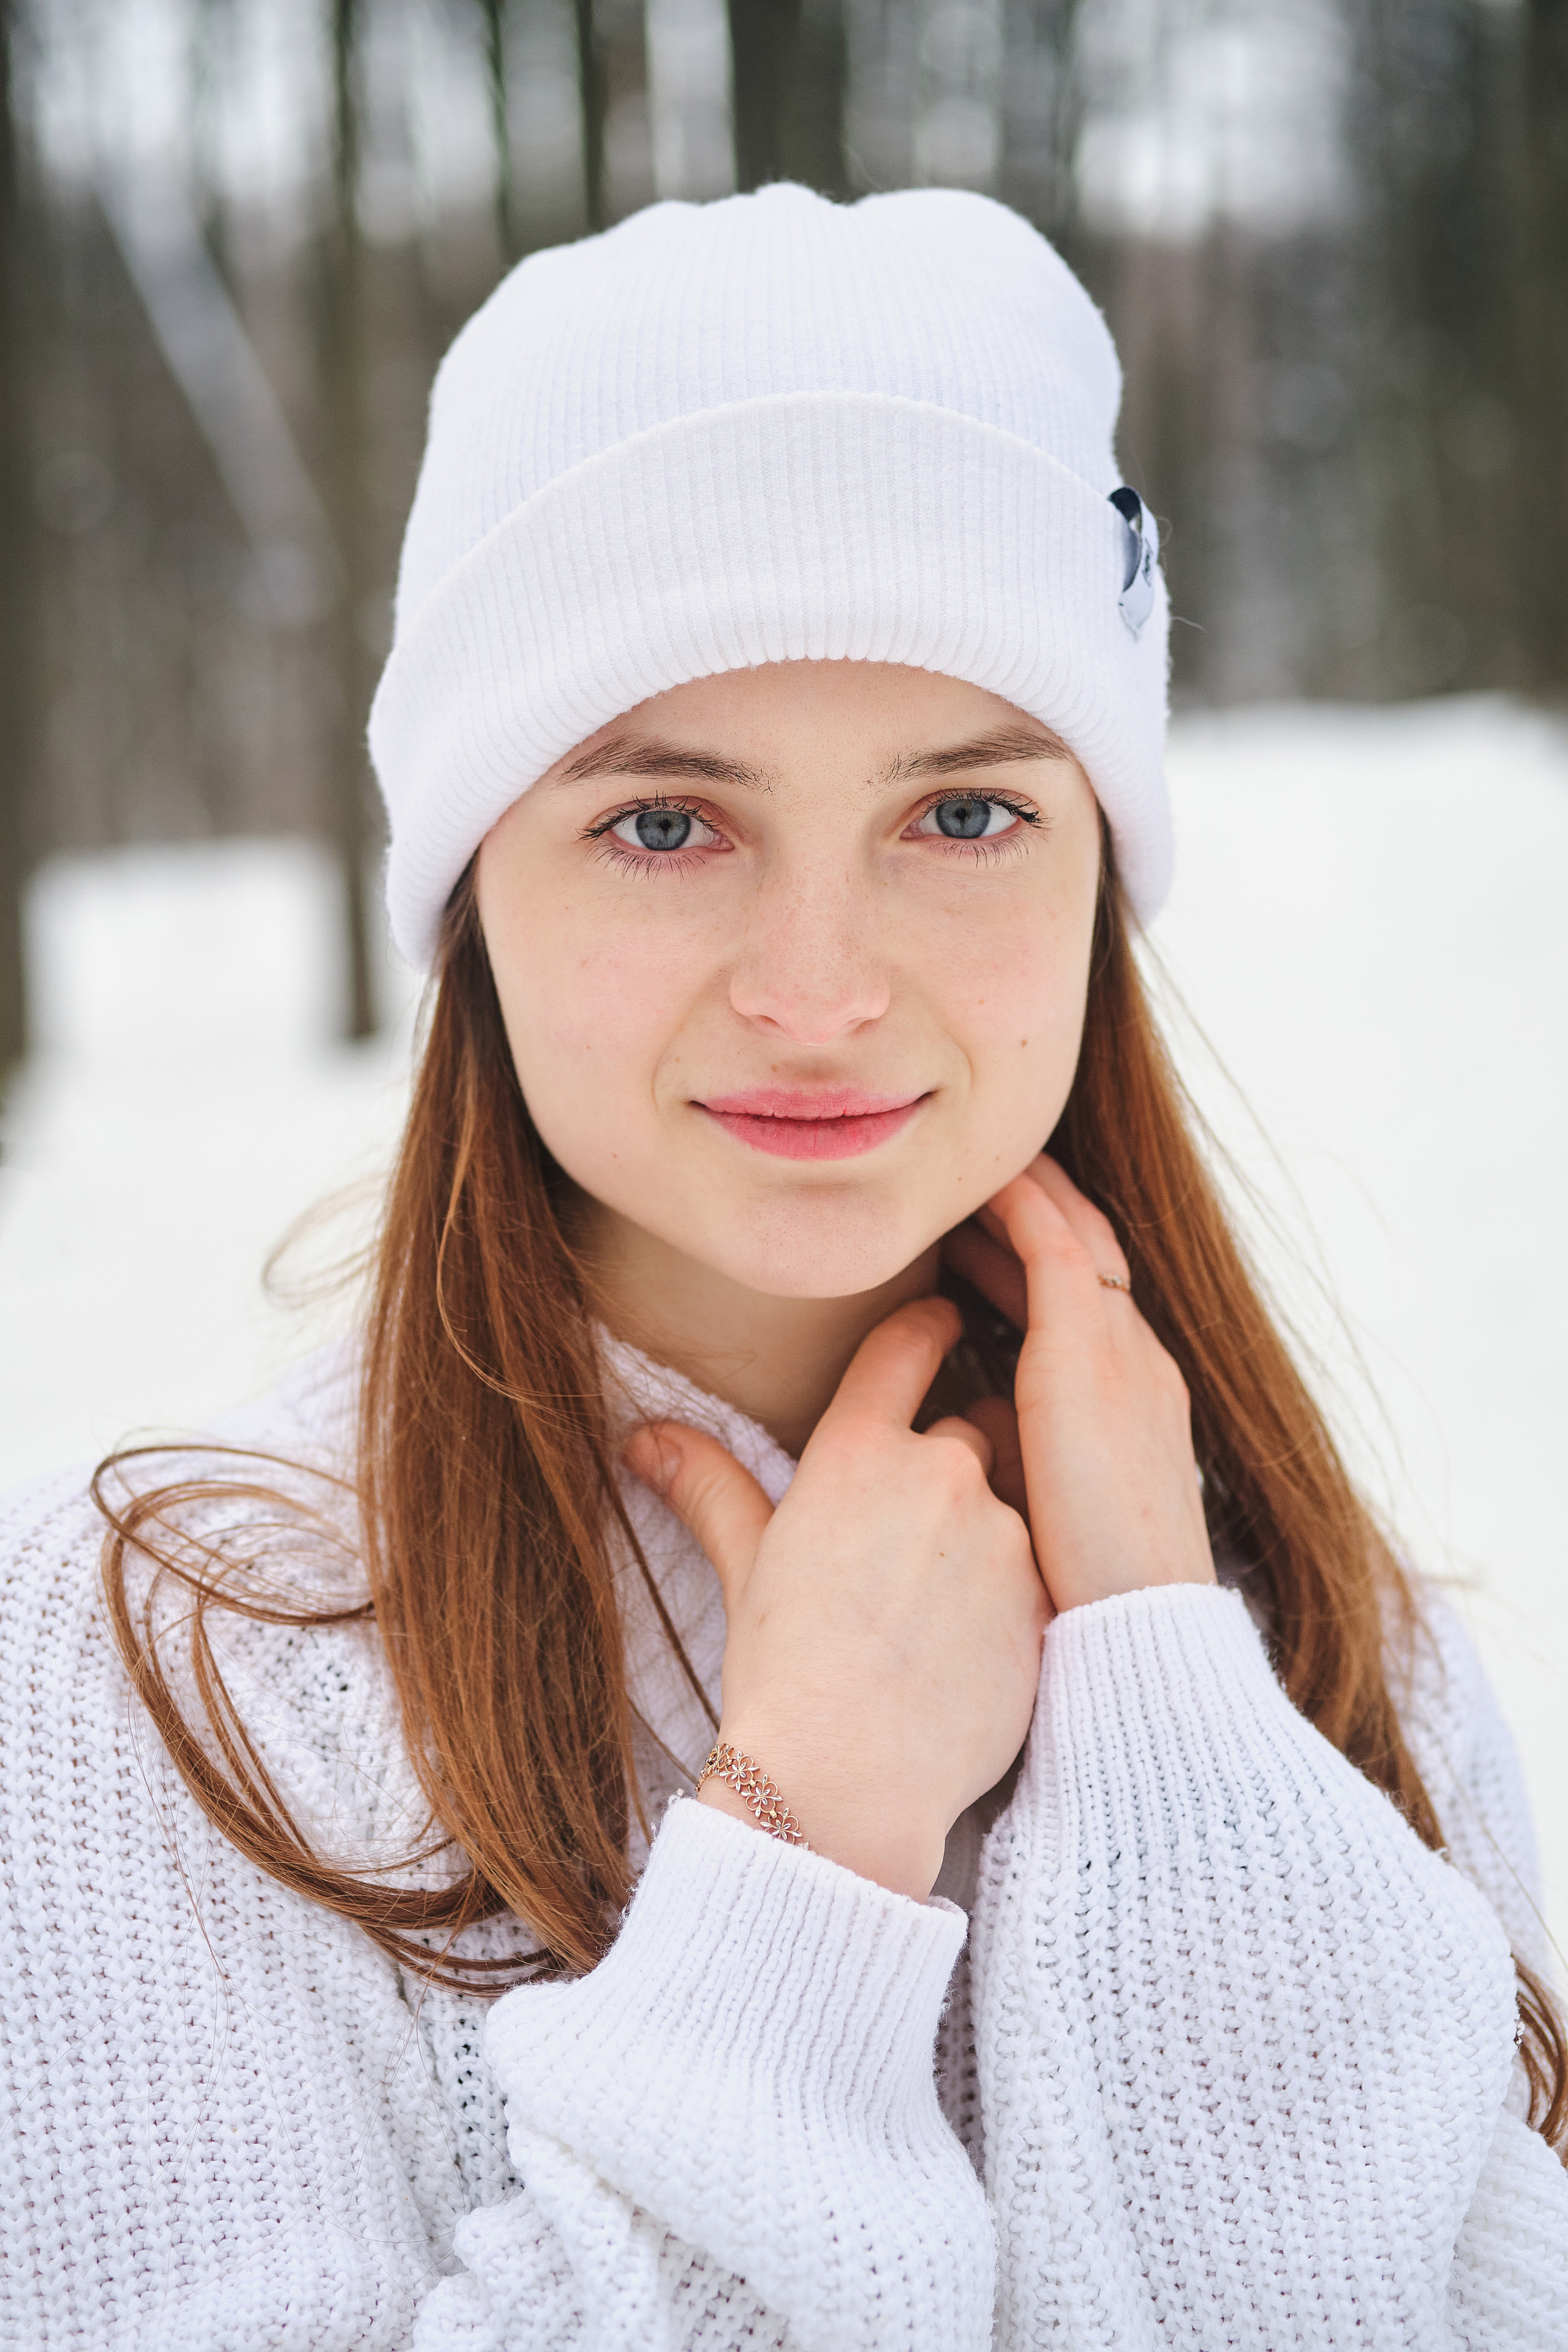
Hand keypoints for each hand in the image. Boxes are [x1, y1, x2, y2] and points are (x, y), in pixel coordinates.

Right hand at [623, 1298, 1046, 1901]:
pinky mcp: (1045, 1596)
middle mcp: (939, 1472)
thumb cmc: (785, 1674)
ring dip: (989, 1529)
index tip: (945, 1319)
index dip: (930, 1323)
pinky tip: (978, 1639)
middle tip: (926, 1514)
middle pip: (971, 1426)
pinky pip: (1042, 1568)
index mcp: (858, 1451)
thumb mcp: (746, 1568)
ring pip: (1012, 1501)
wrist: (847, 1781)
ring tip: (945, 1599)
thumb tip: (643, 1438)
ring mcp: (1001, 1533)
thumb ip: (709, 1487)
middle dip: (957, 1455)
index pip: (907, 1345)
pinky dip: (1017, 1589)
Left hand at [944, 1154, 1215, 1615]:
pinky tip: (978, 1186)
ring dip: (1026, 1196)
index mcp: (1137, 1409)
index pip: (1087, 1310)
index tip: (984, 1241)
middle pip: (1090, 1257)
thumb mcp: (1059, 1523)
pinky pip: (1054, 1249)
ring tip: (970, 1169)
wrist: (1135, 1631)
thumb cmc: (1082, 1606)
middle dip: (1037, 1213)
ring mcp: (1122, 1355)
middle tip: (978, 1182)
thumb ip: (1031, 1484)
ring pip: (1075, 1238)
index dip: (1035, 1266)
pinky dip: (1022, 1208)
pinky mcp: (1087, 1355)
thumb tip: (977, 1476)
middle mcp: (1139, 1368)